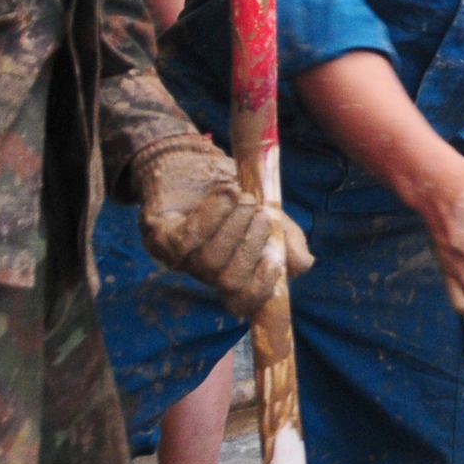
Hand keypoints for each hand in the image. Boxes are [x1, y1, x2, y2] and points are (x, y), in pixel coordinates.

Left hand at [131, 134, 312, 317]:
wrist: (195, 162)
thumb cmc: (232, 194)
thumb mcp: (268, 212)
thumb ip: (286, 238)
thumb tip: (303, 264)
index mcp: (234, 271)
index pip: (244, 301)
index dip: (260, 290)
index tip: (274, 262)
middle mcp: (206, 272)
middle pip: (229, 281)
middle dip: (251, 245)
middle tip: (260, 212)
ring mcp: (181, 258)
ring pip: (210, 260)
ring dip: (234, 223)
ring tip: (243, 196)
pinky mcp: (161, 237)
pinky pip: (187, 239)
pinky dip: (212, 215)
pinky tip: (225, 193)